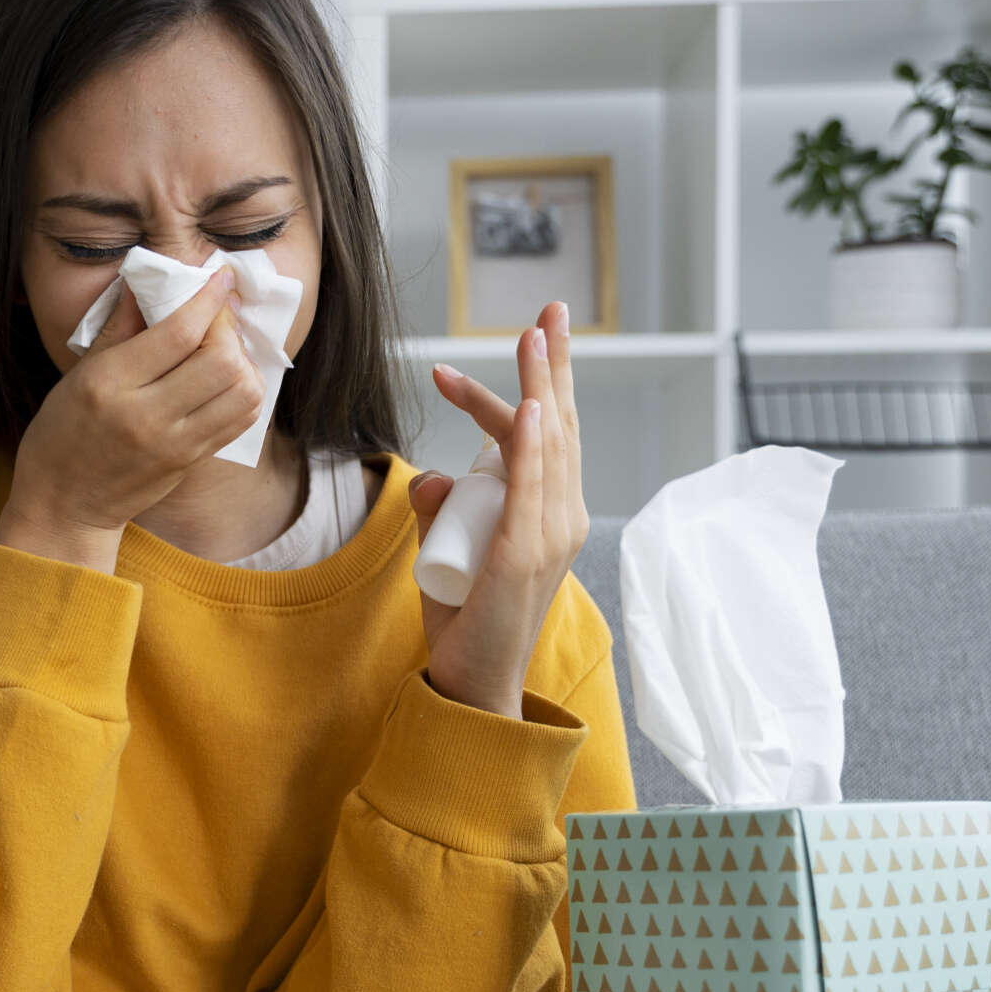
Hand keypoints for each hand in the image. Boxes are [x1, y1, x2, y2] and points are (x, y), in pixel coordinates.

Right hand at [0, 266, 260, 570]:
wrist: (65, 505)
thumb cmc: (62, 434)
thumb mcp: (79, 374)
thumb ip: (119, 328)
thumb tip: (146, 282)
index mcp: (111, 383)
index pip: (178, 332)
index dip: (208, 299)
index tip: (220, 277)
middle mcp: (147, 414)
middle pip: (221, 361)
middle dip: (227, 329)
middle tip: (215, 320)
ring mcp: (175, 443)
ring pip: (241, 391)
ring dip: (243, 361)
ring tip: (222, 351)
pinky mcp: (191, 461)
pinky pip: (240, 419)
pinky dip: (244, 390)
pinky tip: (226, 379)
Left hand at [406, 300, 591, 718]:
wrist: (474, 681)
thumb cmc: (466, 618)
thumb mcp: (446, 549)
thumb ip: (437, 509)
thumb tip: (427, 473)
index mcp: (551, 511)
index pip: (545, 434)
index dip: (534, 384)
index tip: (511, 342)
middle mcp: (563, 517)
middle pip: (562, 425)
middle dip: (556, 364)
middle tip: (551, 310)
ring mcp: (549, 537)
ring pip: (549, 447)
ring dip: (542, 386)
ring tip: (534, 336)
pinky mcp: (525, 558)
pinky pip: (534, 492)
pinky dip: (533, 448)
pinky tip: (534, 409)